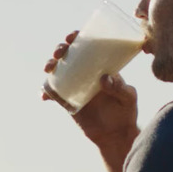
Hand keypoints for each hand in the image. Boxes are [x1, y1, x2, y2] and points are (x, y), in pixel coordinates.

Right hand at [42, 31, 138, 146]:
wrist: (116, 135)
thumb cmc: (126, 111)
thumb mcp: (128, 97)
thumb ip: (119, 88)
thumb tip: (104, 77)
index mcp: (100, 66)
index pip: (87, 46)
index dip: (77, 38)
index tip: (72, 36)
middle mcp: (86, 73)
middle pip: (69, 55)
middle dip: (60, 49)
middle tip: (60, 52)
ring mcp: (75, 85)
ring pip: (58, 70)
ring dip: (50, 65)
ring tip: (49, 68)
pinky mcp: (67, 100)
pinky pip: (53, 93)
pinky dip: (46, 92)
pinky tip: (44, 95)